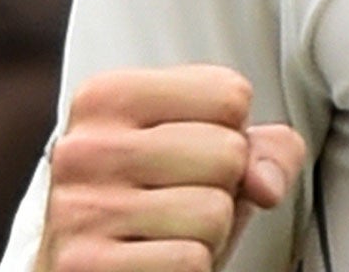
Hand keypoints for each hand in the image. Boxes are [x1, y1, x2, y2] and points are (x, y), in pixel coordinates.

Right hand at [38, 64, 306, 271]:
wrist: (89, 268)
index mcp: (108, 96)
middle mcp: (85, 148)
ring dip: (207, 235)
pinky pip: (190, 261)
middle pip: (228, 152)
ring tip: (166, 234)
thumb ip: (259, 147)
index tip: (190, 156)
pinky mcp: (85, 266)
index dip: (230, 134)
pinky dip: (190, 269)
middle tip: (179, 201)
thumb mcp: (202, 156)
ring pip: (214, 212)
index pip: (230, 94)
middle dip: (222, 187)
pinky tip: (154, 262)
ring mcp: (80, 210)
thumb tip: (268, 184)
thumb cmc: (149, 206)